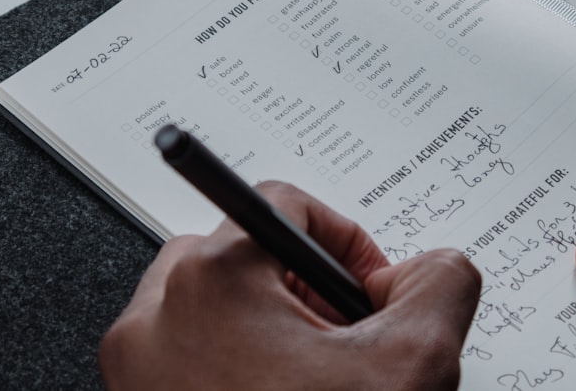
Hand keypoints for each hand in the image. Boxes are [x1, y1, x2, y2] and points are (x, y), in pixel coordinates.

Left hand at [99, 181, 480, 389]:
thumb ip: (441, 284)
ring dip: (270, 327)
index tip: (366, 288)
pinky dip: (235, 363)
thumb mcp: (412, 365)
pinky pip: (186, 350)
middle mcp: (155, 316)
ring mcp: (134, 366)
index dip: (345, 240)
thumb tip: (433, 268)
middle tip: (342, 344)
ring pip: (213, 302)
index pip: (284, 203)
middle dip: (304, 290)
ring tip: (311, 383)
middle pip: (242, 251)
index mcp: (212, 281)